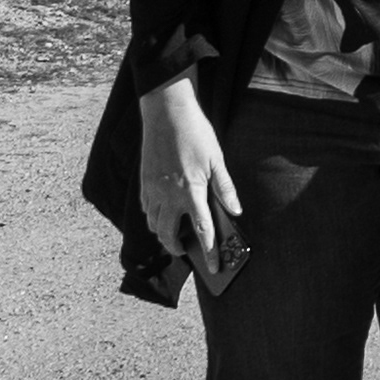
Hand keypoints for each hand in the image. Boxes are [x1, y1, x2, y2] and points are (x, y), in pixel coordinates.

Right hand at [136, 74, 239, 264]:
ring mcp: (152, 189)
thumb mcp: (217, 160)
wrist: (166, 112)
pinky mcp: (143, 182)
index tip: (213, 268)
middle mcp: (168, 196)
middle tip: (187, 250)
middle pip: (168, 235)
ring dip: (163, 233)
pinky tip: (164, 212)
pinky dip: (153, 216)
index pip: (202, 231)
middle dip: (177, 248)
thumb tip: (235, 211)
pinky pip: (146, 209)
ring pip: (153, 224)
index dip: (209, 252)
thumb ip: (225, 188)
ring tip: (176, 232)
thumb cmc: (196, 133)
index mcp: (191, 192)